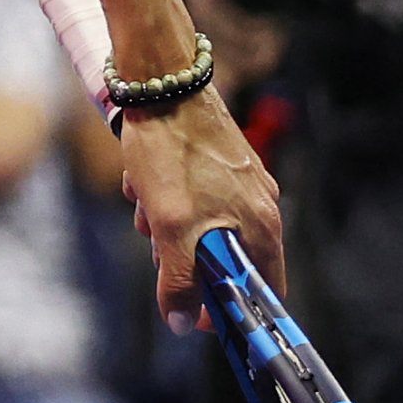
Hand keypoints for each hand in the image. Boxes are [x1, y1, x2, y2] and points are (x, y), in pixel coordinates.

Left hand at [120, 86, 282, 334]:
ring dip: (164, 222)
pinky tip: (139, 177)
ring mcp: (241, 179)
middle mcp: (261, 204)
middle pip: (224, 257)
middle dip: (182, 255)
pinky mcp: (218, 159)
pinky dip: (162, 194)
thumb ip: (180, 278)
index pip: (264, 290)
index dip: (230, 307)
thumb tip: (183, 324)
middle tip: (154, 241)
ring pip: (200, 224)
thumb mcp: (170, 226)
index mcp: (262, 227)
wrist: (161, 79)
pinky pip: (190, 194)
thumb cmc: (172, 151)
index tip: (195, 313)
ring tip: (142, 201)